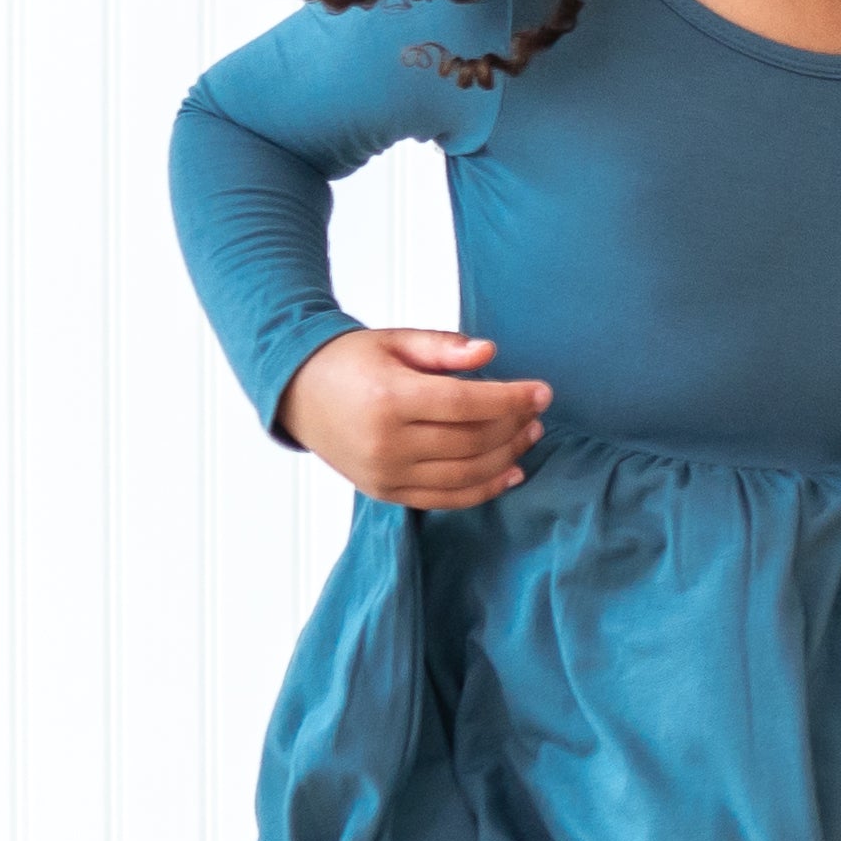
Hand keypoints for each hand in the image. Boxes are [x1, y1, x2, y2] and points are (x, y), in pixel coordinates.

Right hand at [279, 329, 548, 509]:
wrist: (297, 391)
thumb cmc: (350, 361)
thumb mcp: (396, 340)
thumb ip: (444, 347)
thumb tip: (490, 352)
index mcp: (390, 399)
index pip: (468, 405)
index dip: (512, 399)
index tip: (543, 392)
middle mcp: (387, 443)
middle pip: (471, 442)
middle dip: (513, 428)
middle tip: (536, 413)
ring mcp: (385, 474)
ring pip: (465, 475)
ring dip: (506, 458)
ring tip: (529, 436)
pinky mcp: (385, 493)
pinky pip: (445, 500)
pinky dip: (483, 490)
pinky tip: (510, 472)